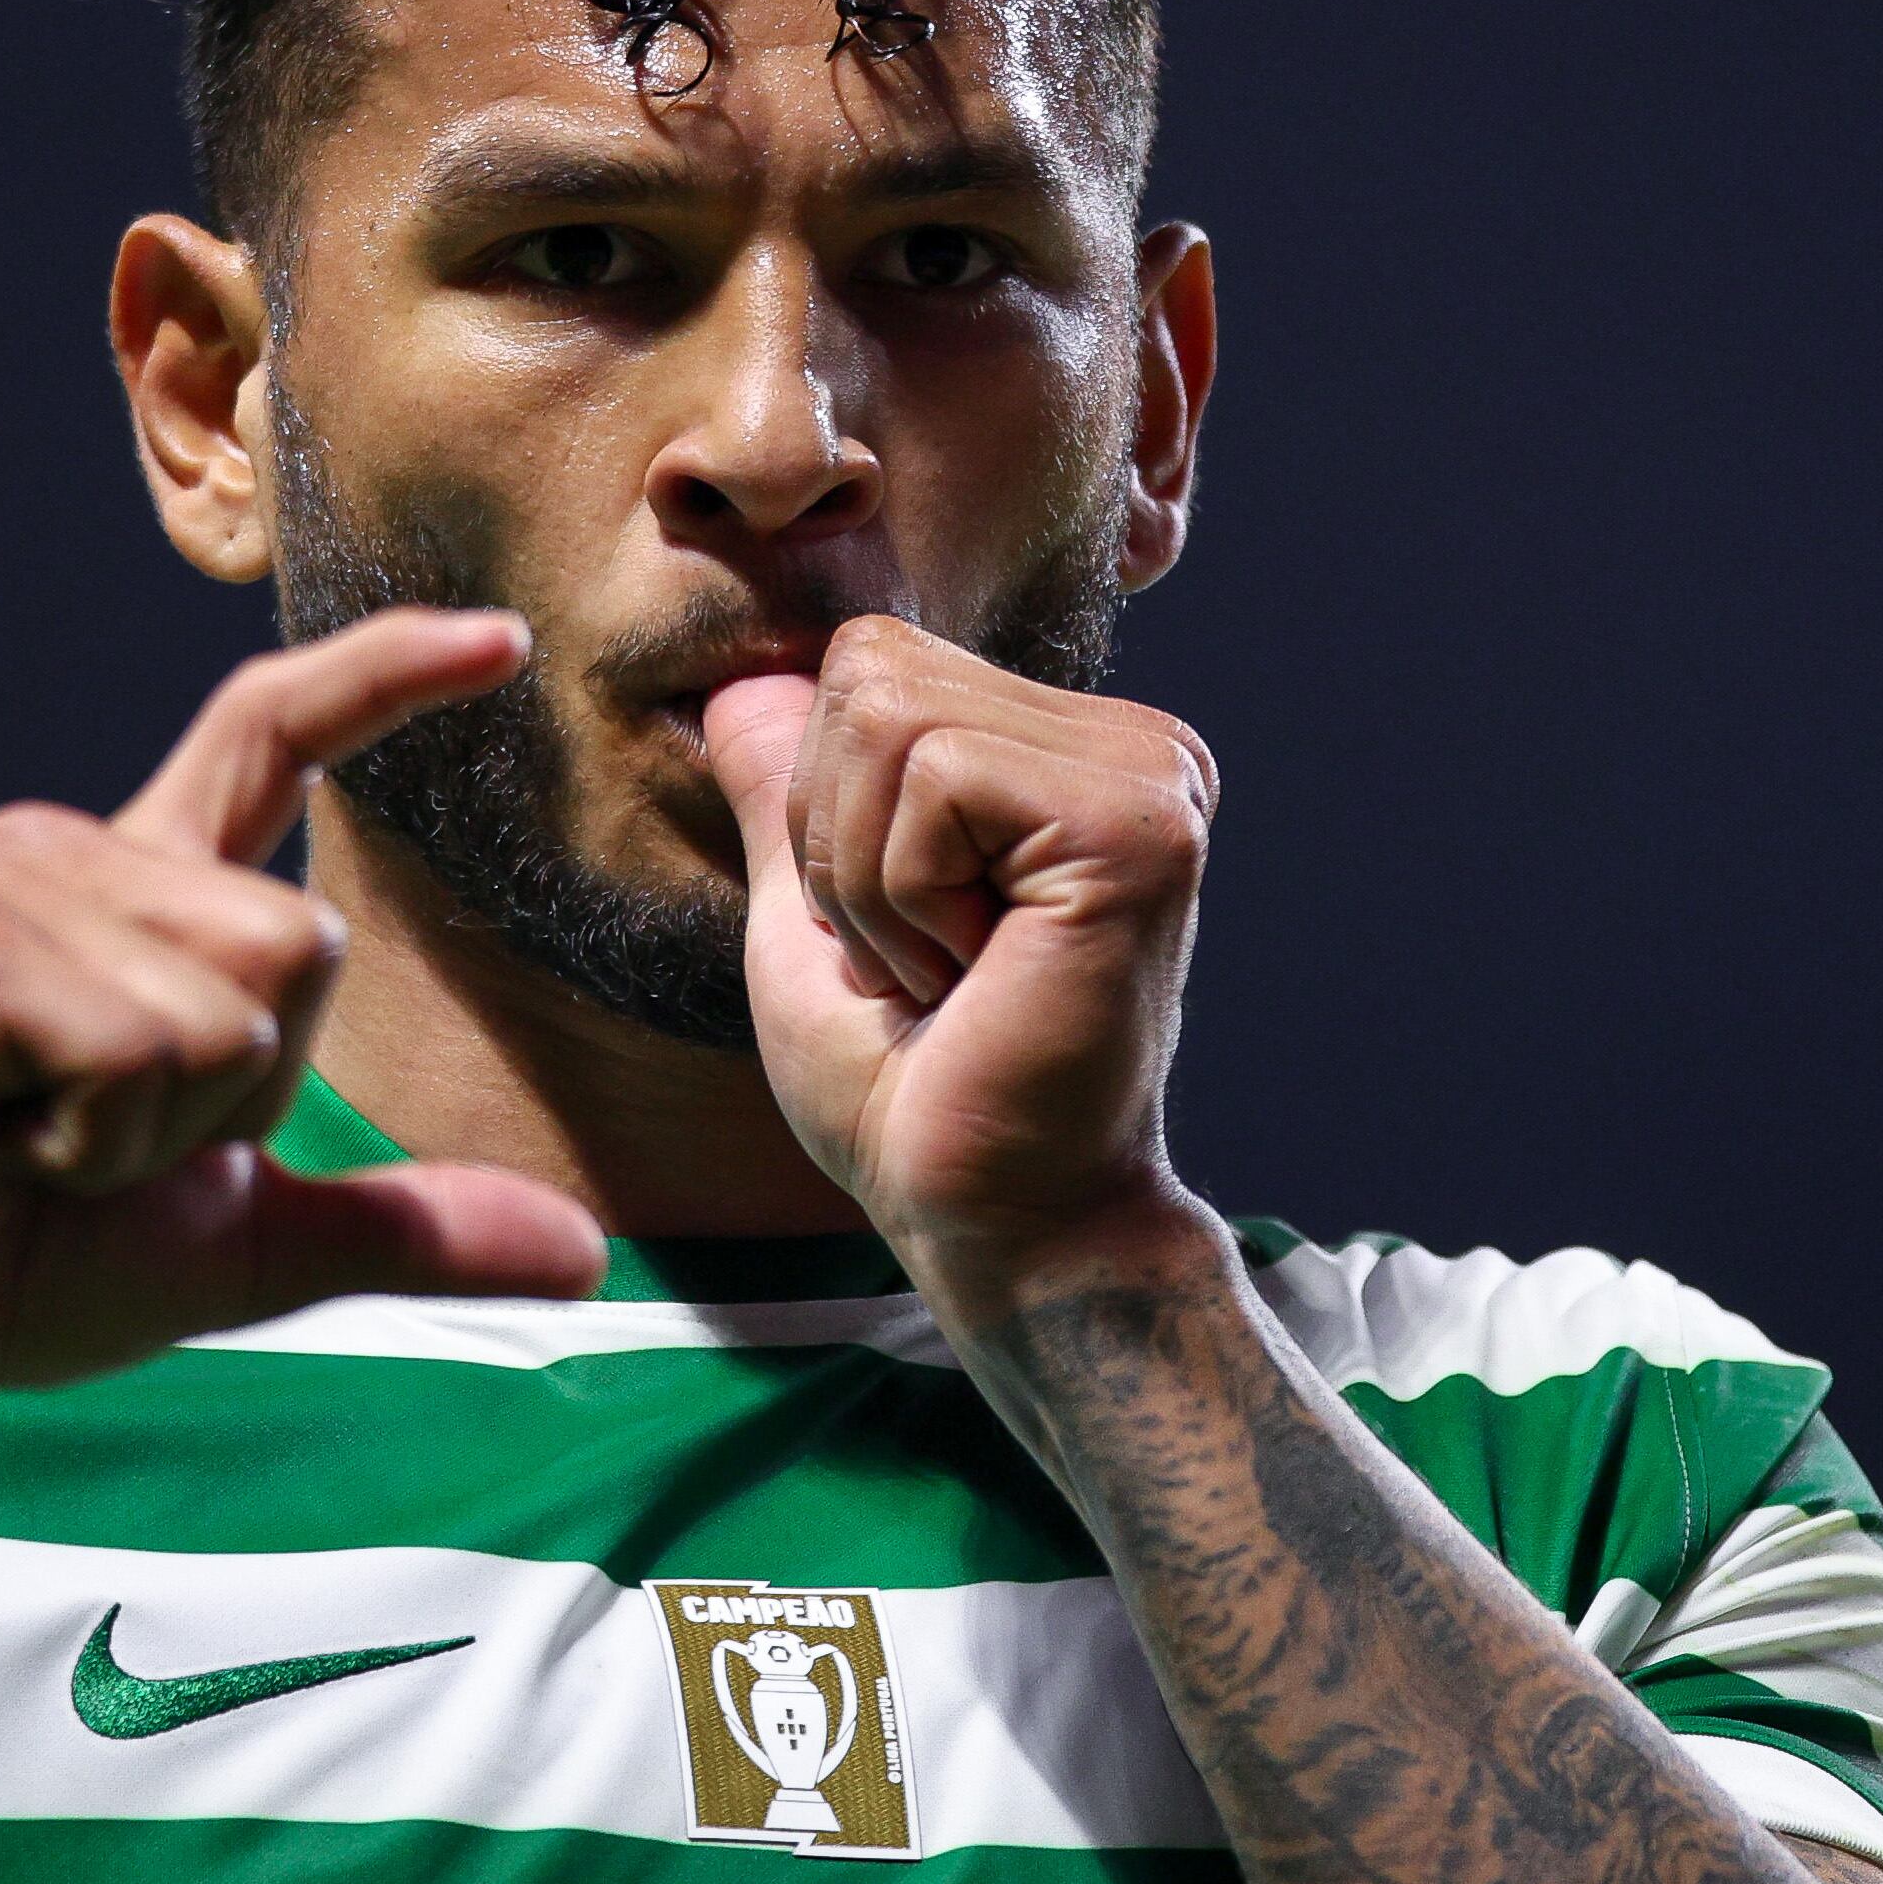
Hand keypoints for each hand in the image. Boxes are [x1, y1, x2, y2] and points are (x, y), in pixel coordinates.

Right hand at [0, 609, 603, 1459]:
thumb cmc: (36, 1261)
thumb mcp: (257, 1239)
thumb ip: (411, 1225)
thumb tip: (584, 1257)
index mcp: (151, 891)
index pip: (276, 733)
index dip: (389, 676)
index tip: (504, 639)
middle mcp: (78, 853)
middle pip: (300, 938)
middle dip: (241, 1091)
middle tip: (103, 1139)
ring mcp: (8, 890)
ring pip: (231, 1000)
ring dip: (161, 1125)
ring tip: (43, 1143)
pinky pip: (141, 1044)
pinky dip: (99, 1139)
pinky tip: (3, 1148)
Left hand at [704, 617, 1218, 1291]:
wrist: (997, 1221)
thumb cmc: (911, 1092)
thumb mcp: (817, 917)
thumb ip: (792, 794)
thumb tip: (734, 680)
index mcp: (1071, 752)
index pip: (872, 662)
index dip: (828, 806)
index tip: (899, 934)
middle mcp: (1132, 744)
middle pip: (871, 670)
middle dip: (839, 836)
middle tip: (920, 960)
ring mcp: (1147, 776)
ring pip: (889, 716)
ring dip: (871, 879)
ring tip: (948, 971)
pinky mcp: (1137, 826)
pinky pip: (935, 776)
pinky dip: (907, 897)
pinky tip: (977, 976)